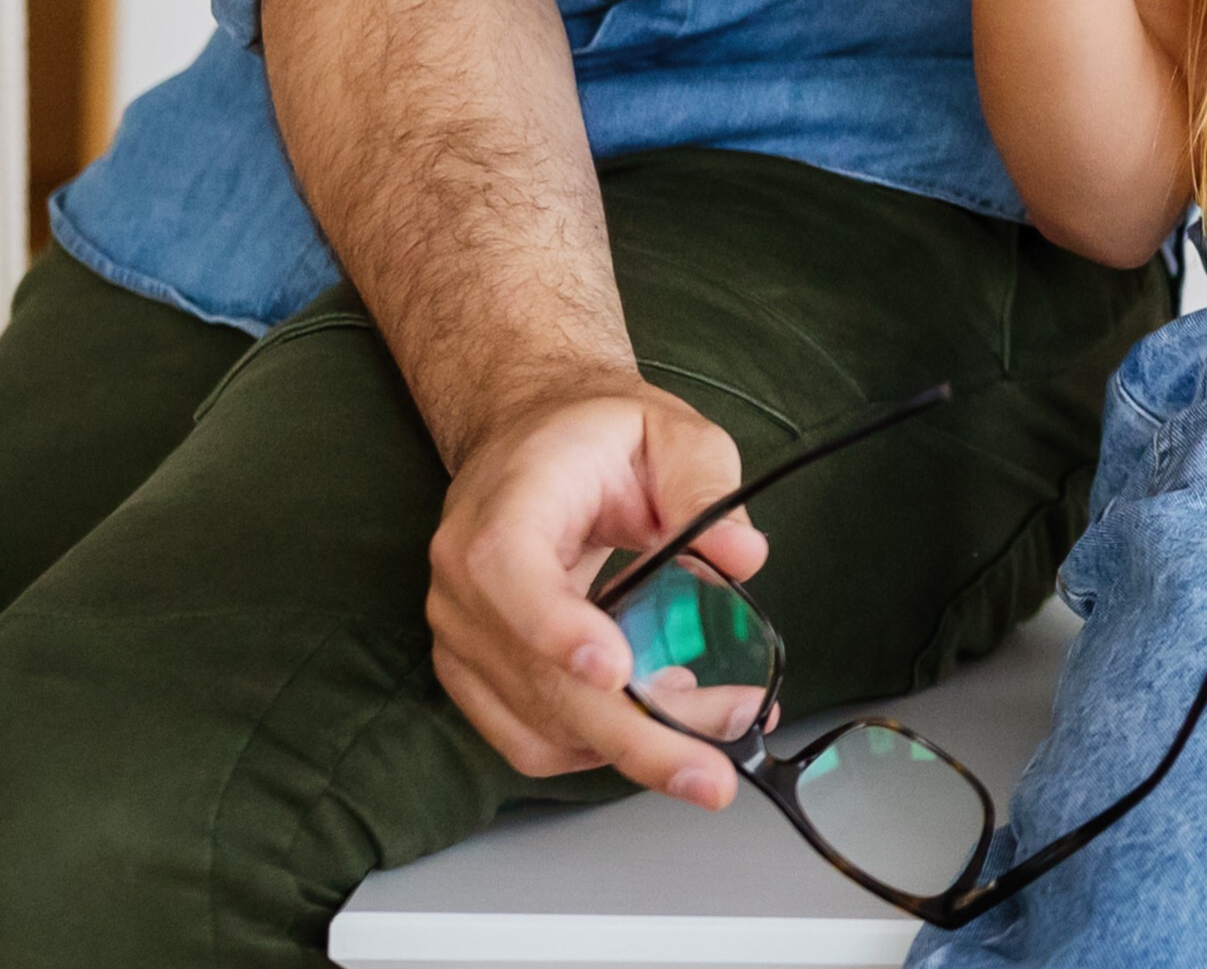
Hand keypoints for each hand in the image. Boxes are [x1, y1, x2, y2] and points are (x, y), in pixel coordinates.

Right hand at [424, 380, 769, 808]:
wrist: (533, 441)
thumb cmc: (599, 438)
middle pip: (535, 680)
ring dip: (632, 748)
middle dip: (630, 737)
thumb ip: (707, 486)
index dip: (556, 629)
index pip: (508, 574)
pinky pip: (532, 739)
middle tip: (710, 773)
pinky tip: (664, 727)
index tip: (613, 669)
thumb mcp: (672, 433)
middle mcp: (465, 585)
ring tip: (717, 740)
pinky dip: (599, 749)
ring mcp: (464, 637)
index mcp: (504, 511)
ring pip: (539, 725)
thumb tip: (742, 556)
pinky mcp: (478, 675)